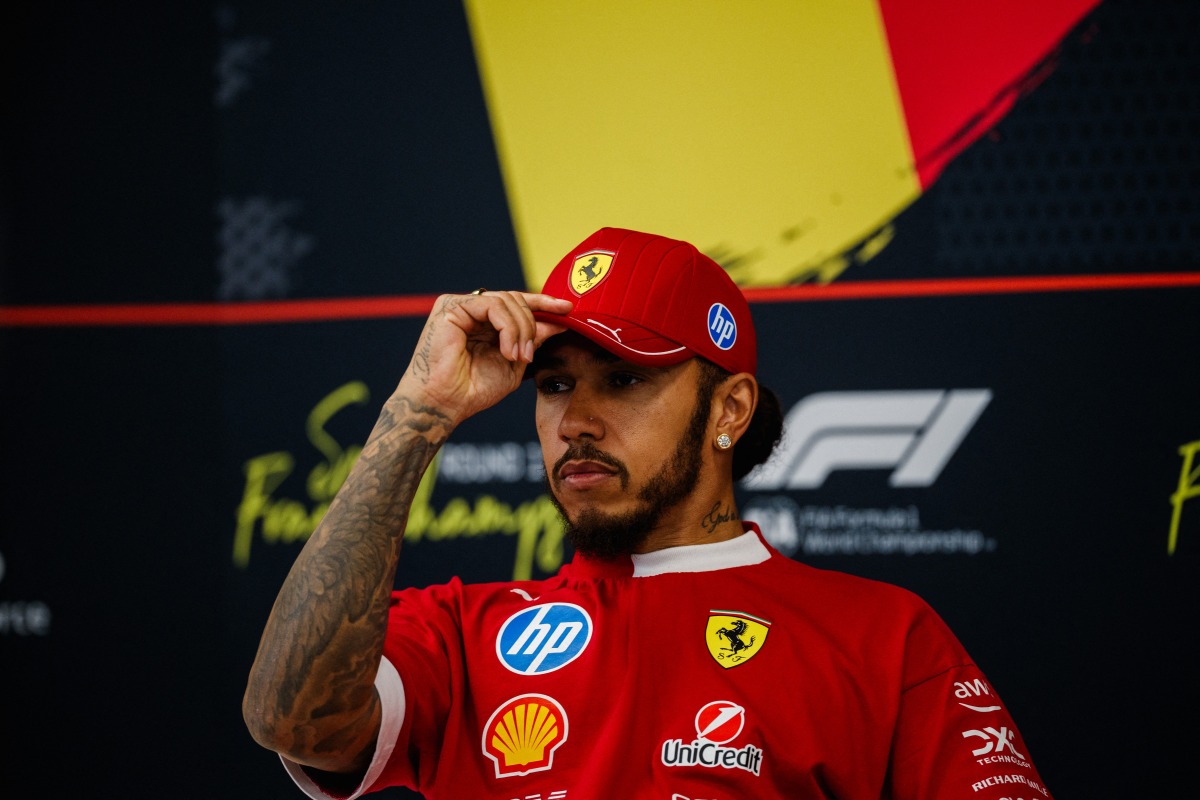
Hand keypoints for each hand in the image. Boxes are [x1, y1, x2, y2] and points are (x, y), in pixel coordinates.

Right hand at [399, 291, 571, 424]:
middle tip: (529, 354)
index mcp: (485, 322)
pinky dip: (507, 327)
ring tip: (518, 357)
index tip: (567, 309)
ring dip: (520, 330)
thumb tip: (558, 321)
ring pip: (506, 300)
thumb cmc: (474, 389)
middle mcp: (472, 310)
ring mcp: (461, 306)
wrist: (446, 404)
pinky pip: (492, 305)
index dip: (544, 303)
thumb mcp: (515, 362)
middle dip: (531, 326)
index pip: (518, 303)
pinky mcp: (451, 307)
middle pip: (515, 299)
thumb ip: (533, 340)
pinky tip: (506, 350)